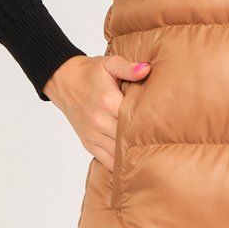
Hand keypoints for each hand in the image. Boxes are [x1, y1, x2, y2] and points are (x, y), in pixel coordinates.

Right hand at [43, 54, 151, 171]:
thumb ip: (128, 67)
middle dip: (145, 139)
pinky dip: (119, 163)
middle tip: (162, 139)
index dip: (152, 121)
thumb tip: (146, 69)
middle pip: (130, 138)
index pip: (136, 118)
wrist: (63, 81)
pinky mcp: (89, 143)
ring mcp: (94, 135)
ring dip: (134, 153)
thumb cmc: (89, 73)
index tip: (164, 121)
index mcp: (108, 102)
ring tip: (152, 152)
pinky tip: (132, 161)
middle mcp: (100, 121)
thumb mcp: (109, 64)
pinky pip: (107, 161)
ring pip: (119, 153)